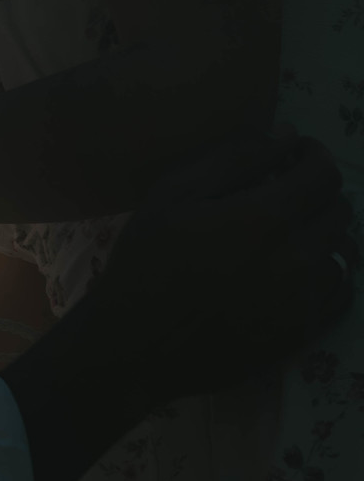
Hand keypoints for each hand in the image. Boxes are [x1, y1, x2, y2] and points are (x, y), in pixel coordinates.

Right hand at [0, 133, 354, 480]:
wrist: (136, 344)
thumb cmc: (148, 259)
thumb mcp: (175, 192)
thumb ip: (235, 158)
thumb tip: (285, 137)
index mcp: (265, 219)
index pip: (323, 175)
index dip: (315, 155)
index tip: (295, 152)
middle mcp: (297, 260)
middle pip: (339, 211)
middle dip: (318, 190)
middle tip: (285, 189)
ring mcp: (304, 303)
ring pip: (344, 252)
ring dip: (326, 232)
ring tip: (292, 230)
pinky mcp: (301, 335)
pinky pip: (341, 294)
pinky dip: (330, 273)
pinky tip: (299, 269)